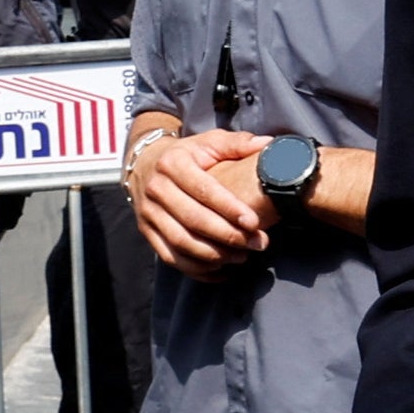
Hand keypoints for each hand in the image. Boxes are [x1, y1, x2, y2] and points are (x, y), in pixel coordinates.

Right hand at [129, 128, 272, 277]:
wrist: (145, 164)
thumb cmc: (187, 155)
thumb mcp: (208, 142)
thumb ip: (237, 143)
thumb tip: (268, 144)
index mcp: (173, 163)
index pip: (203, 189)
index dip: (229, 208)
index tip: (253, 222)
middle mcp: (156, 188)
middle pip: (193, 219)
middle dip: (228, 235)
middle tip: (257, 243)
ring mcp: (148, 213)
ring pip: (181, 242)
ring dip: (214, 254)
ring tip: (242, 256)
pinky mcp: (146, 232)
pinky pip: (170, 257)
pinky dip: (196, 269)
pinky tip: (221, 270)